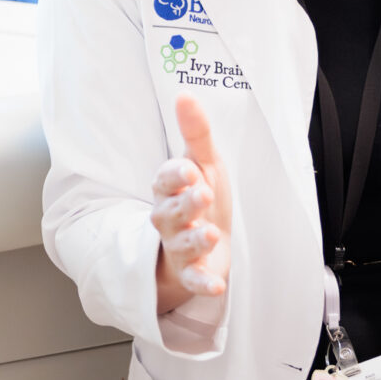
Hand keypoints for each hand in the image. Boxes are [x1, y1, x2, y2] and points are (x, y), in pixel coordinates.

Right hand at [153, 94, 233, 300]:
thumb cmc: (203, 198)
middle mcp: (169, 218)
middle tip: (203, 194)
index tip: (189, 169)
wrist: (210, 241)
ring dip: (193, 239)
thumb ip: (195, 132)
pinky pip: (193, 279)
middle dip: (185, 203)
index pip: (165, 180)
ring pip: (180, 243)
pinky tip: (215, 284)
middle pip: (169, 212)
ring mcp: (179, 246)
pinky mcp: (192, 272)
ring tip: (210, 233)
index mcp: (170, 190)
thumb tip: (185, 95)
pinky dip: (201, 283)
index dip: (175, 175)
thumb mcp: (205, 163)